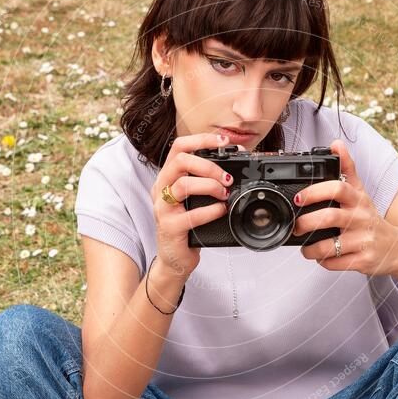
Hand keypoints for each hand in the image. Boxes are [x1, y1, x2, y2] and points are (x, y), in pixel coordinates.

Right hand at [151, 132, 246, 279]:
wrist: (175, 259)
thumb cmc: (187, 226)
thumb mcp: (195, 198)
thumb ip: (208, 180)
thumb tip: (236, 162)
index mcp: (168, 177)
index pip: (179, 147)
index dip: (201, 139)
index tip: (223, 142)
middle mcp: (161, 189)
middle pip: (180, 161)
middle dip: (208, 165)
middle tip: (227, 178)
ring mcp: (162, 208)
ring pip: (183, 184)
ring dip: (210, 186)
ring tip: (225, 194)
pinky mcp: (169, 228)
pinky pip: (190, 215)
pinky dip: (210, 211)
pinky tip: (221, 211)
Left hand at [291, 139, 397, 275]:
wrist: (397, 248)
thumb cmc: (370, 218)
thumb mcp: (360, 192)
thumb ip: (347, 168)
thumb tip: (335, 143)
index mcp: (357, 199)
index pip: (337, 188)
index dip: (315, 191)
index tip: (298, 197)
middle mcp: (361, 218)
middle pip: (330, 217)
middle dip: (306, 223)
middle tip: (296, 226)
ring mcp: (363, 241)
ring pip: (330, 246)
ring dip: (310, 249)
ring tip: (305, 248)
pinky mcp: (363, 261)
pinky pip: (336, 263)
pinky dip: (323, 262)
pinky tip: (321, 257)